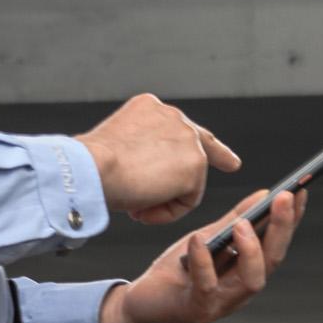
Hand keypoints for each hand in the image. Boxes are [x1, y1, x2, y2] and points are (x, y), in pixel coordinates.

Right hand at [75, 94, 242, 225]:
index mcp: (150, 109)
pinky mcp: (195, 166)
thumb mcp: (116, 148)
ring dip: (164, 200)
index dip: (206, 143)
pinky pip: (188, 201)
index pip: (183, 127)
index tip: (229, 156)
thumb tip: (148, 175)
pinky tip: (143, 209)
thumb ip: (141, 153)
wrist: (89, 168)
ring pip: (189, 181)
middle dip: (218, 158)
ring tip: (135, 203)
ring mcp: (187, 139)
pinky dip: (166, 213)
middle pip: (200, 147)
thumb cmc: (90, 165)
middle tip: (232, 163)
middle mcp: (173, 117)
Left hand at [98, 188, 305, 322]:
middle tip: (285, 198)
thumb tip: (264, 194)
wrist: (142, 303)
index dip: (291, 220)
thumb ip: (233, 220)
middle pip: (272, 261)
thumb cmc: (178, 270)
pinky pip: (206, 286)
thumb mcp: (207, 238)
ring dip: (252, 251)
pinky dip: (204, 262)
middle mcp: (241, 290)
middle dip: (282, 229)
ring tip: (244, 224)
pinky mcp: (196, 310)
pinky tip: (198, 240)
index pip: (277, 244)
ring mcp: (221, 303)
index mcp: (247, 272)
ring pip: (251, 281)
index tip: (300, 191)